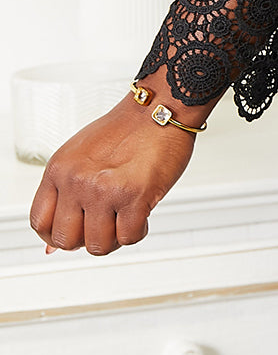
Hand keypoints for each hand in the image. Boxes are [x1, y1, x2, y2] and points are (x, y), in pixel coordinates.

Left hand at [29, 94, 196, 255]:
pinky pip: (129, 238)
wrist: (161, 107)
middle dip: (86, 238)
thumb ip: (65, 194)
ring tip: (124, 216)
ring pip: (98, 246)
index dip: (56, 235)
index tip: (73, 230)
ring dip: (115, 237)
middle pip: (66, 241)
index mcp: (59, 169)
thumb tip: (51, 246)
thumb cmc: (127, 129)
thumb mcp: (81, 155)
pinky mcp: (135, 196)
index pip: (40, 222)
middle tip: (103, 223)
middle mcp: (77, 180)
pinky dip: (138, 231)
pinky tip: (142, 213)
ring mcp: (105, 190)